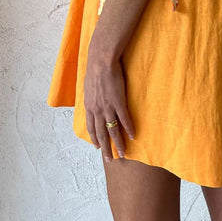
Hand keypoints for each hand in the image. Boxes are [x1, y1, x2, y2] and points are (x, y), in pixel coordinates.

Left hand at [84, 44, 134, 161]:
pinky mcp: (119, 102)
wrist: (101, 60)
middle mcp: (97, 110)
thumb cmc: (95, 69)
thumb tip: (92, 100)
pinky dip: (129, 129)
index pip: (91, 128)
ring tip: (123, 154)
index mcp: (89, 106)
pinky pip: (124, 119)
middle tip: (110, 160)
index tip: (98, 148)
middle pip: (101, 134)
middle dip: (106, 148)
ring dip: (118, 144)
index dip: (95, 139)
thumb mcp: (88, 86)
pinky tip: (133, 136)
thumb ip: (91, 96)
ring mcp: (108, 107)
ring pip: (113, 130)